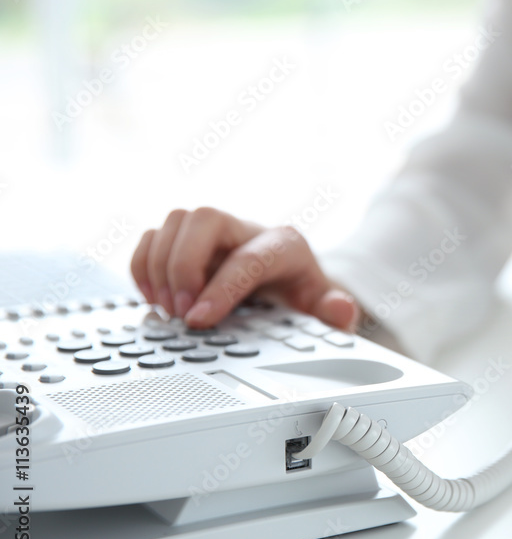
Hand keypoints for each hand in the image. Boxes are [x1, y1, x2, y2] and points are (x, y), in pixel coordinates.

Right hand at [131, 207, 358, 328]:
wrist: (291, 286)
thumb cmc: (304, 296)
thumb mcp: (325, 309)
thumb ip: (335, 313)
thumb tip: (340, 310)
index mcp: (286, 245)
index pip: (249, 258)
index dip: (221, 288)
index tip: (199, 320)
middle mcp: (247, 229)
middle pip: (205, 218)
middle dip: (184, 266)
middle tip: (180, 312)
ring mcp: (215, 233)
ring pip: (175, 221)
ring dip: (160, 266)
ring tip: (167, 309)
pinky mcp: (188, 242)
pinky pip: (154, 237)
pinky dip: (144, 266)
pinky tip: (153, 297)